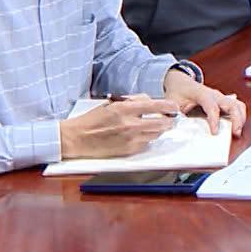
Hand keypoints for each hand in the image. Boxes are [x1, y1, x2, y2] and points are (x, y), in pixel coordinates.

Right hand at [58, 96, 182, 157]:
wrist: (76, 138)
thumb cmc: (92, 119)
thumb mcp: (111, 103)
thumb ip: (132, 100)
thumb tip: (150, 101)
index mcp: (124, 109)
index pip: (155, 106)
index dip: (169, 106)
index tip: (174, 107)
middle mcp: (129, 124)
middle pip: (161, 123)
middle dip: (169, 120)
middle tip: (172, 118)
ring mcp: (130, 139)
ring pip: (156, 134)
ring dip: (160, 130)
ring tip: (158, 125)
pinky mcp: (128, 150)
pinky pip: (146, 143)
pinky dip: (147, 138)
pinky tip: (142, 135)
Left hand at [163, 70, 245, 136]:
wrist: (181, 83)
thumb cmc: (178, 93)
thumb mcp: (171, 102)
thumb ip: (173, 115)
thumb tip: (174, 129)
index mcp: (201, 93)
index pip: (211, 106)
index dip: (214, 120)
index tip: (215, 132)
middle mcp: (214, 94)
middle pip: (231, 104)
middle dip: (236, 119)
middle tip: (235, 133)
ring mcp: (221, 97)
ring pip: (237, 105)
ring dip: (240, 118)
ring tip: (237, 132)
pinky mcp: (224, 101)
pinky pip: (237, 107)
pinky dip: (239, 117)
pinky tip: (236, 127)